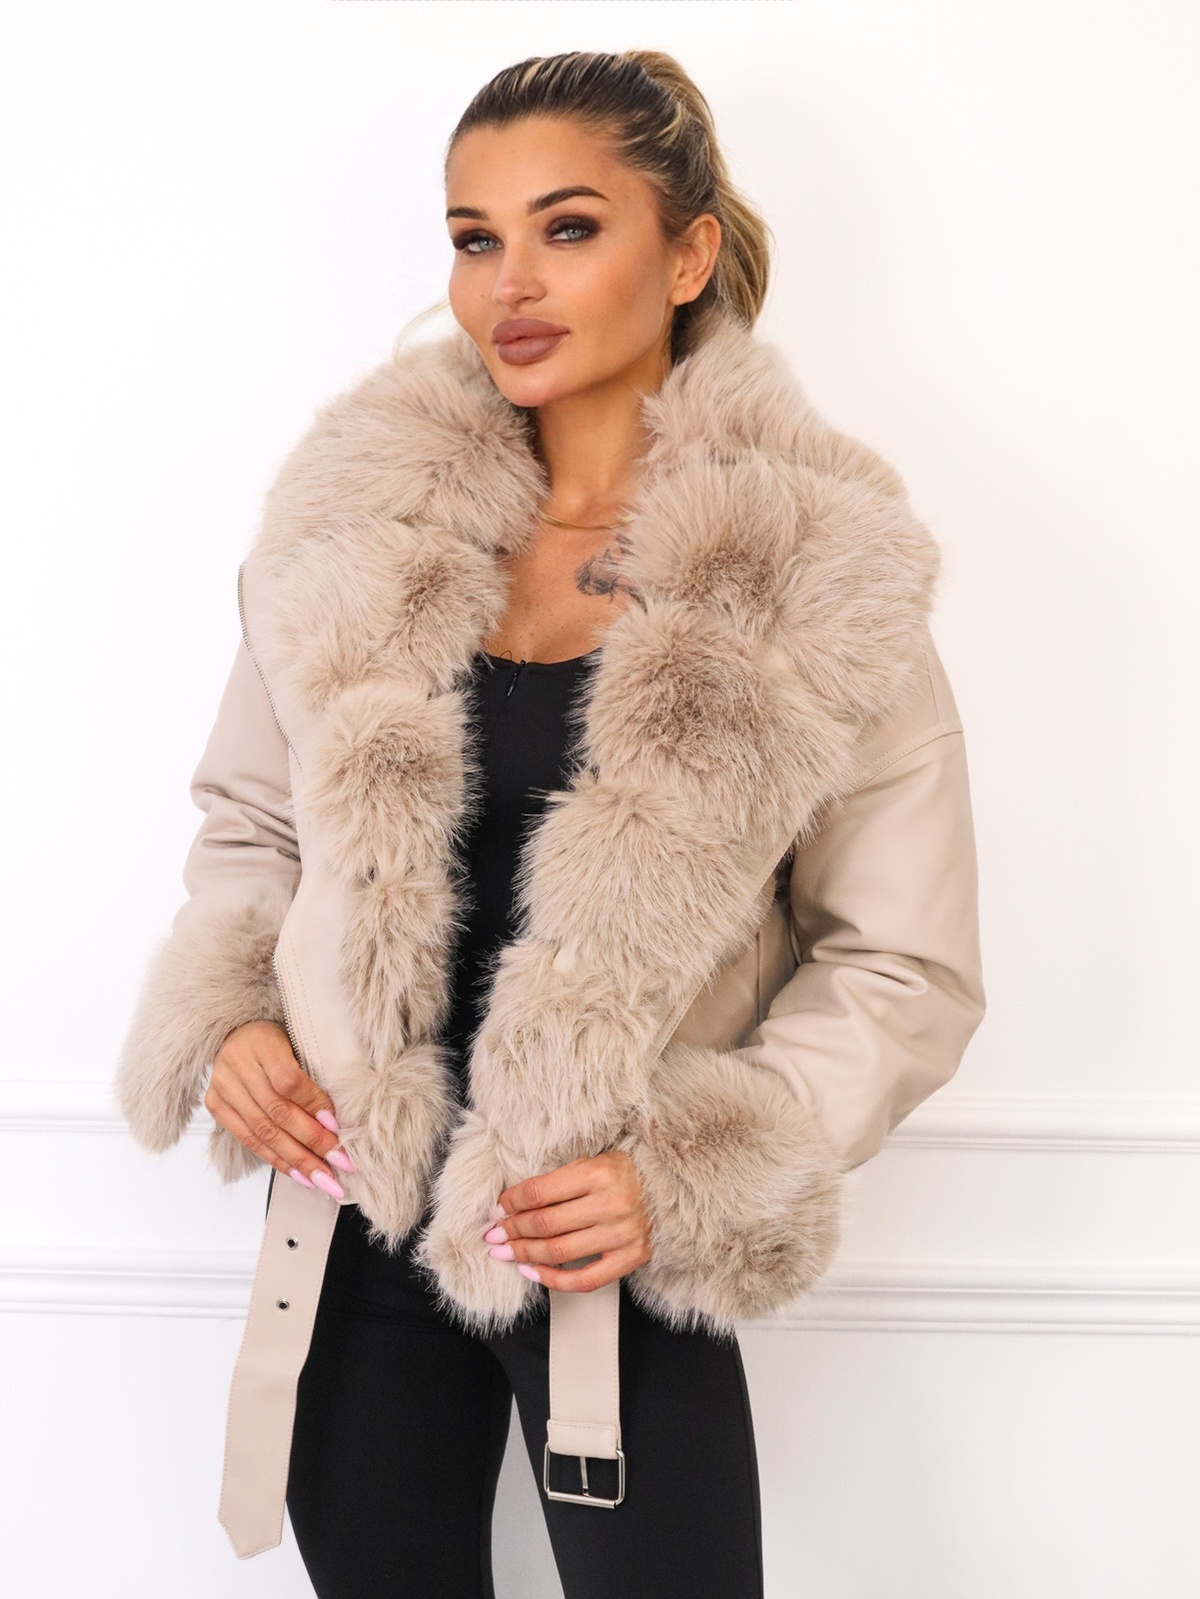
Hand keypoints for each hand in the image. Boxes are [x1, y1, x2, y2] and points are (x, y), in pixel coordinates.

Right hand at [203, 1019, 355, 1196]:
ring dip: (297, 1160)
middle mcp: (237, 1063)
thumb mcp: (301, 1041)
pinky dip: (276, 1159)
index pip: (289, 1081)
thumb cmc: (280, 1039)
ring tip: (323, 1179)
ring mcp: (222, 1086)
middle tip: (340, 1164)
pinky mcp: (216, 1105)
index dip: (313, 1106)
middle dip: (312, 1142)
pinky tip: (299, 1174)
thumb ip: (315, 1073)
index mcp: (262, 1041)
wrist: (239, 1032)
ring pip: (263, 1131)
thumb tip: (337, 1120)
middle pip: (277, 1112)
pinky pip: (248, 1139)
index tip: (338, 1128)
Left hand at [482, 1150, 651, 1292]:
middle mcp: (610, 1203)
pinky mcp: (630, 1258)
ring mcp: (622, 1233)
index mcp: (598, 1173)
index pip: (540, 1192)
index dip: (511, 1203)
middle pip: (545, 1223)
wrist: (668, 1188)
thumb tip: (511, 1204)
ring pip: (559, 1251)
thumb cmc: (622, 1173)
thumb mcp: (591, 1162)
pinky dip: (553, 1279)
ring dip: (524, 1254)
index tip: (497, 1209)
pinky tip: (532, 1272)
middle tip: (493, 1235)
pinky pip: (584, 1279)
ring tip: (505, 1252)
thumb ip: (557, 1182)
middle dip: (512, 1230)